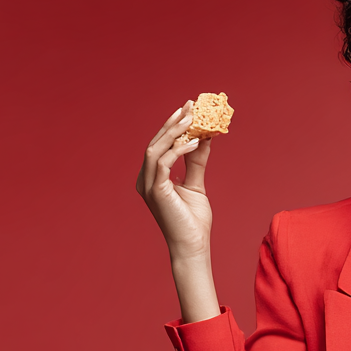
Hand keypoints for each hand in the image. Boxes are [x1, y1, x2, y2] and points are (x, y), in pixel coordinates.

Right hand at [136, 100, 213, 260]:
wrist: (193, 245)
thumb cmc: (193, 220)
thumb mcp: (196, 184)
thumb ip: (196, 161)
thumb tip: (203, 138)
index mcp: (153, 177)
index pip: (160, 145)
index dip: (172, 126)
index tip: (188, 109)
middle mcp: (146, 179)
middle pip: (156, 143)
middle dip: (173, 122)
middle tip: (190, 105)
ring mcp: (148, 185)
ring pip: (156, 149)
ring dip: (174, 131)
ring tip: (193, 118)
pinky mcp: (155, 191)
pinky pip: (164, 162)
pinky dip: (179, 149)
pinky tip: (195, 142)